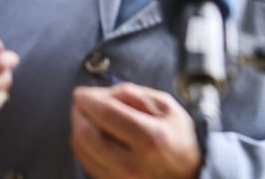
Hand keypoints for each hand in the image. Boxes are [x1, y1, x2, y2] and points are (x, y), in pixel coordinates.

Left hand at [70, 83, 200, 178]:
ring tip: (87, 117)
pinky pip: (86, 162)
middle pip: (87, 135)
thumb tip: (104, 94)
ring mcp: (119, 178)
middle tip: (82, 103)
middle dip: (79, 114)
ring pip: (82, 150)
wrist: (186, 173)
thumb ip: (136, 95)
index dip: (89, 101)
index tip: (82, 93)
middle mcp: (132, 163)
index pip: (107, 115)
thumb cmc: (178, 139)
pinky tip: (92, 135)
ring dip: (78, 128)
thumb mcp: (168, 107)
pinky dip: (83, 145)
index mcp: (151, 138)